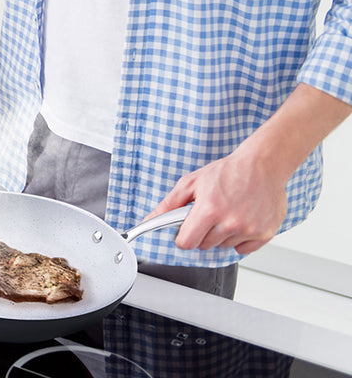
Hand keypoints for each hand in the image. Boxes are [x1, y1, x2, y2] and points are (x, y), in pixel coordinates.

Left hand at [147, 147, 288, 255]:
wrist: (262, 165)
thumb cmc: (227, 171)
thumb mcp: (191, 182)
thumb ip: (169, 204)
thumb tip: (149, 220)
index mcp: (209, 209)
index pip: (187, 243)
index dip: (183, 238)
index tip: (184, 231)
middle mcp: (229, 223)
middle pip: (205, 246)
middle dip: (202, 233)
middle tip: (209, 214)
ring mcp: (249, 230)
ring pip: (223, 247)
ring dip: (221, 235)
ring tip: (226, 212)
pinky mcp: (265, 234)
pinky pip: (243, 250)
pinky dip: (240, 239)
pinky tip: (241, 220)